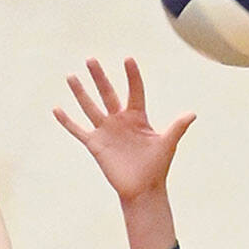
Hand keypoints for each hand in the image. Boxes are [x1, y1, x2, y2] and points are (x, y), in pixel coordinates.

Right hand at [54, 58, 194, 205]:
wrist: (142, 189)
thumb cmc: (157, 167)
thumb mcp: (167, 144)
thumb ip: (177, 127)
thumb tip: (192, 114)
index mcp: (138, 117)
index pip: (134, 91)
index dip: (132, 76)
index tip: (128, 59)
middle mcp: (120, 120)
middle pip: (107, 93)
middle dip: (99, 77)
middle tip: (91, 59)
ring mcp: (106, 131)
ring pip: (90, 107)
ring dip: (80, 92)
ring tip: (71, 76)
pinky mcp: (95, 144)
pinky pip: (78, 130)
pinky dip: (67, 121)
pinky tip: (57, 109)